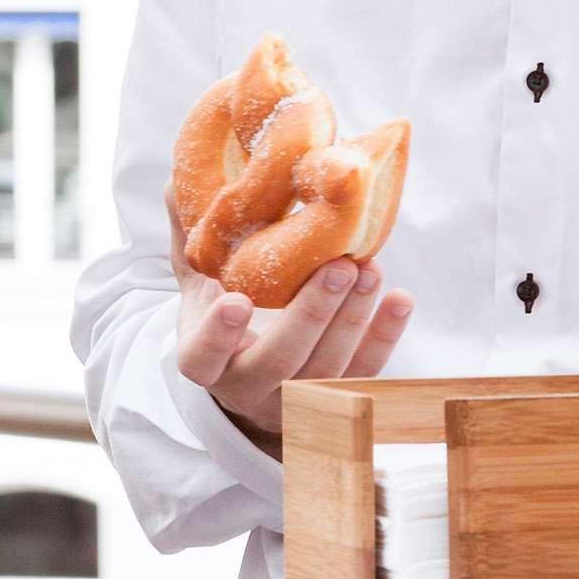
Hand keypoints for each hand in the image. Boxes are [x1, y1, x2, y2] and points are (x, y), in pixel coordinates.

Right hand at [174, 256, 411, 442]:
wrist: (250, 375)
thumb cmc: (222, 314)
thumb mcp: (199, 282)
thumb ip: (190, 237)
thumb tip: (178, 180)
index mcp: (204, 360)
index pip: (203, 357)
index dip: (218, 336)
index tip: (235, 301)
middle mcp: (247, 387)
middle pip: (279, 361)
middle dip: (311, 314)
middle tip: (337, 266)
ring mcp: (294, 399)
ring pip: (326, 369)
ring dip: (352, 319)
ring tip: (369, 268)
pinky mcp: (336, 397)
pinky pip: (364, 374)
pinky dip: (384, 336)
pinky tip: (400, 300)